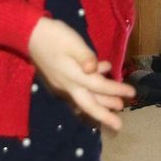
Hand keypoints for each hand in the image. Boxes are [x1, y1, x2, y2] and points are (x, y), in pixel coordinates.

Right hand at [27, 16, 133, 131]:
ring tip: (117, 105)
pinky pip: (79, 90)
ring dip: (101, 102)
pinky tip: (100, 80)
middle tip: (119, 125)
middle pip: (88, 104)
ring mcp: (63, 83)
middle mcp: (68, 84)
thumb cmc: (54, 36)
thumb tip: (95, 69)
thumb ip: (85, 56)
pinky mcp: (60, 78)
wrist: (29, 35)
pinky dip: (92, 90)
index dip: (116, 90)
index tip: (132, 94)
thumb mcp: (73, 42)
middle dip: (104, 115)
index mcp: (73, 76)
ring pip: (85, 98)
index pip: (99, 86)